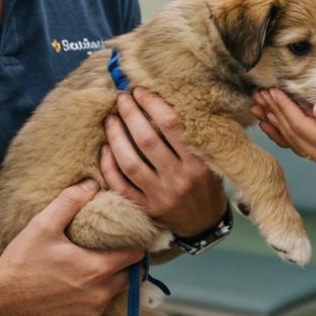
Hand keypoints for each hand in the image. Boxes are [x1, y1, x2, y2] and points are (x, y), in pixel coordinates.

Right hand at [0, 179, 142, 315]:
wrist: (1, 297)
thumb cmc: (23, 260)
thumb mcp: (44, 224)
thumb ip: (70, 201)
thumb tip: (92, 184)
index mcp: (97, 268)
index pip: (136, 254)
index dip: (135, 241)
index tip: (129, 232)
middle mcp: (100, 292)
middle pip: (131, 275)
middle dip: (127, 261)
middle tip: (114, 246)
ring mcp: (90, 310)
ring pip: (116, 291)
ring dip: (113, 278)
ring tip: (98, 261)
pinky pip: (99, 304)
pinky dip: (97, 293)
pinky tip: (81, 280)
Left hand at [99, 87, 227, 237]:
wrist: (205, 224)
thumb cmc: (207, 185)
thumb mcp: (211, 160)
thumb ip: (194, 137)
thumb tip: (165, 103)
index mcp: (198, 163)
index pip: (172, 126)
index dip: (153, 105)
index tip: (141, 91)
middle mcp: (178, 179)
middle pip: (147, 141)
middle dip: (131, 114)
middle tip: (122, 98)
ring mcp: (159, 196)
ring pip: (130, 162)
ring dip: (116, 137)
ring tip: (110, 119)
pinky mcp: (146, 208)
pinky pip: (121, 185)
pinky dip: (109, 166)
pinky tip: (105, 148)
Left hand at [251, 88, 315, 184]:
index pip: (303, 126)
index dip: (284, 108)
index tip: (270, 89)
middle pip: (295, 136)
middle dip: (275, 115)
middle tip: (258, 94)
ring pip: (298, 144)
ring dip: (278, 125)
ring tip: (260, 109)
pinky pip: (307, 148)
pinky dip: (290, 135)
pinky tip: (281, 126)